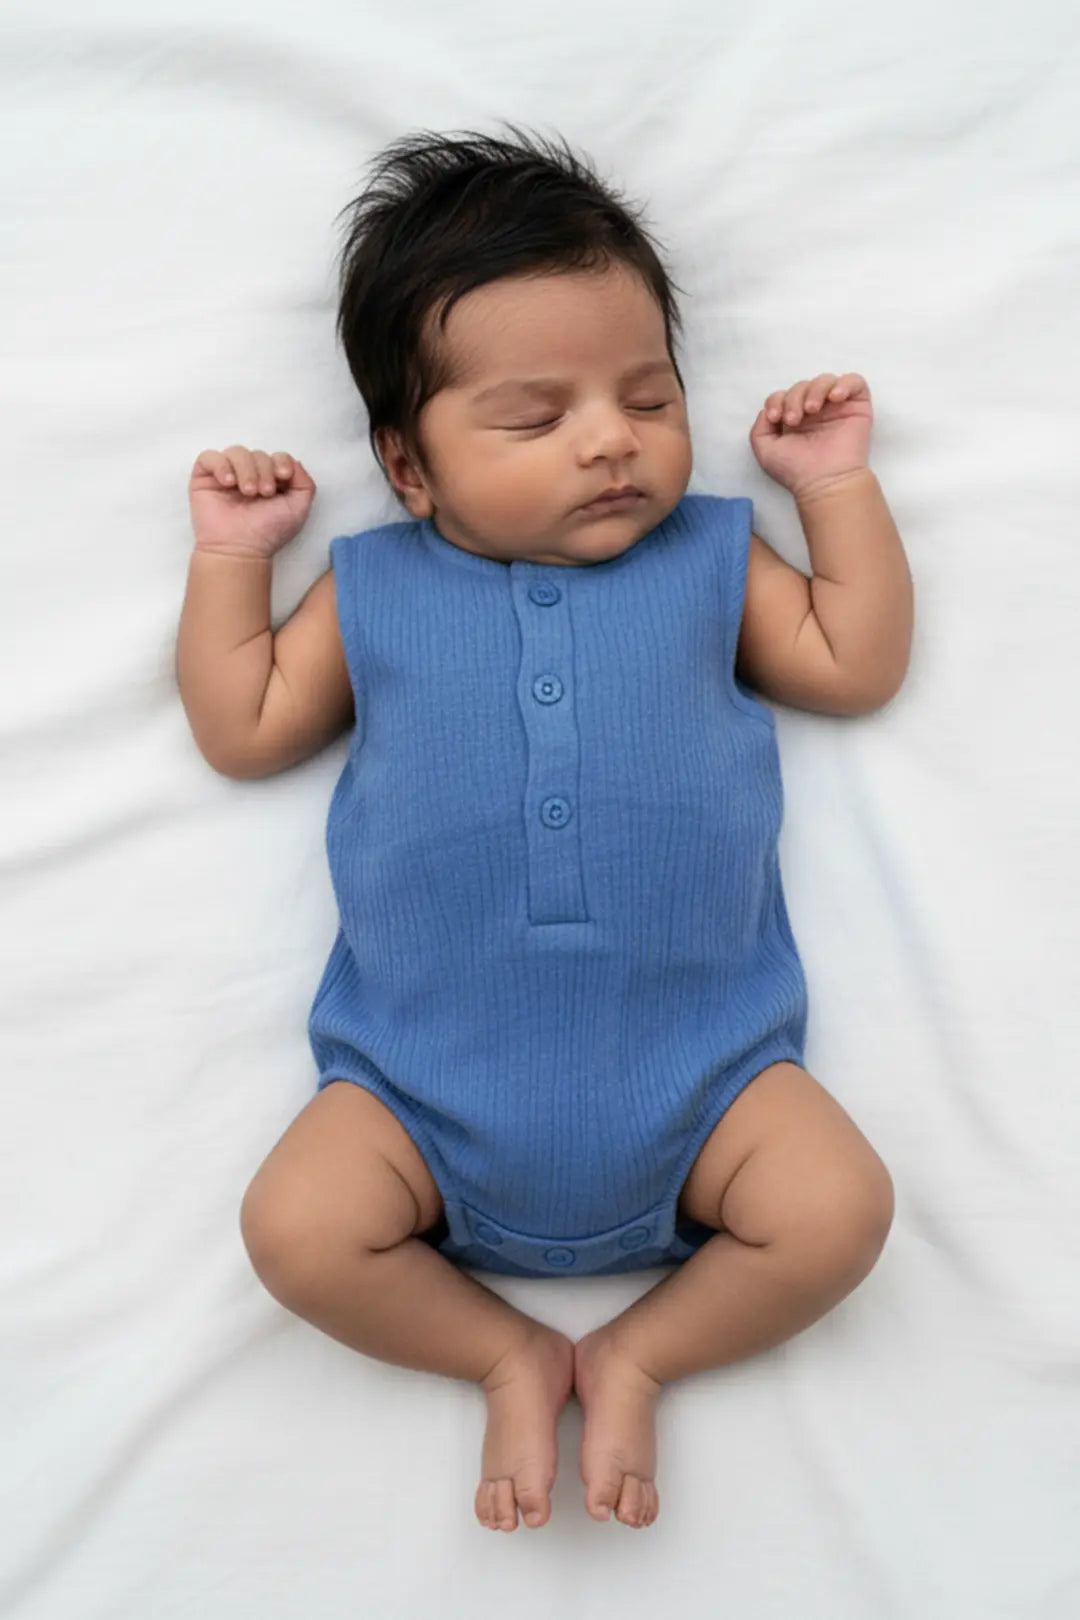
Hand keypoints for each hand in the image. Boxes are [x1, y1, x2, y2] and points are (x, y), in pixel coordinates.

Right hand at [189, 446, 315, 557]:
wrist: (241, 549)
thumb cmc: (268, 532)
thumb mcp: (298, 508)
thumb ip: (304, 483)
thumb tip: (293, 463)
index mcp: (270, 480)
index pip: (277, 456)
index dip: (281, 461)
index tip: (283, 476)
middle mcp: (249, 475)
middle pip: (258, 454)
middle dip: (264, 470)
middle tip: (264, 493)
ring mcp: (227, 476)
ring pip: (236, 452)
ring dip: (246, 469)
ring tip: (248, 492)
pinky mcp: (205, 478)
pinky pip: (209, 457)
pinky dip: (221, 466)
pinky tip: (228, 483)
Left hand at [749, 373, 871, 498]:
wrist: (824, 482)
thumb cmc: (796, 470)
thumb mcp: (765, 451)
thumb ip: (759, 429)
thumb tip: (768, 410)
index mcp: (795, 419)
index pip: (784, 396)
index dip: (777, 400)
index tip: (776, 417)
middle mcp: (816, 412)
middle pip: (802, 386)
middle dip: (794, 398)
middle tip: (794, 419)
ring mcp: (836, 408)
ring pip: (825, 380)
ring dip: (815, 390)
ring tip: (812, 409)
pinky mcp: (857, 407)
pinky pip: (855, 382)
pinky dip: (845, 384)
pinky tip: (835, 398)